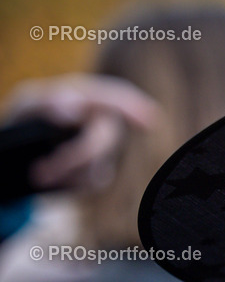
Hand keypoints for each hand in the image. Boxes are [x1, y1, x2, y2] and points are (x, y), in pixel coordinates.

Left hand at [3, 73, 158, 190]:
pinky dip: (73, 183)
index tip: (148, 121)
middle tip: (40, 173)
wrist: (19, 152)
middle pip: (105, 138)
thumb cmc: (26, 119)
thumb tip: (73, 109)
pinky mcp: (98, 171)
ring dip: (67, 173)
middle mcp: (101, 120)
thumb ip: (48, 102)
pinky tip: (54, 179)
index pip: (116, 98)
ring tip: (39, 175)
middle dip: (76, 157)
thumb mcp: (28, 105)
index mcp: (87, 97)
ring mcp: (103, 147)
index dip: (133, 108)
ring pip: (100, 164)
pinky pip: (95, 181)